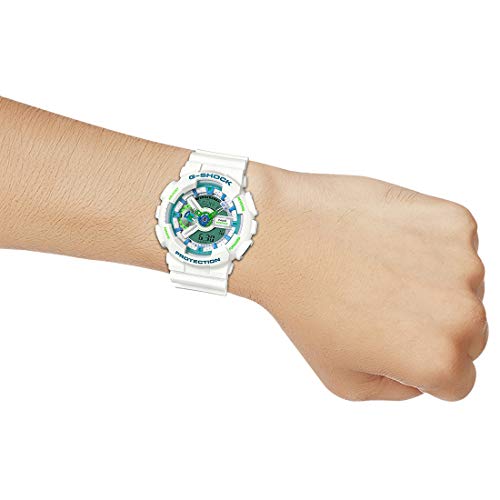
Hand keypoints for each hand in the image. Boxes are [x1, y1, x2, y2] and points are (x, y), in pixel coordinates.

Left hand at [234, 167, 486, 400]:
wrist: (282, 235)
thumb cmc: (303, 303)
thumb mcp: (342, 379)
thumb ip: (396, 390)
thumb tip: (422, 377)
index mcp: (437, 359)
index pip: (459, 379)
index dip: (423, 365)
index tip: (392, 342)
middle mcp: (461, 312)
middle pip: (470, 332)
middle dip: (432, 325)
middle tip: (381, 304)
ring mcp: (461, 260)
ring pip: (464, 286)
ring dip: (431, 282)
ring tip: (377, 270)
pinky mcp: (453, 220)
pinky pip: (455, 244)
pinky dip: (428, 245)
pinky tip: (385, 243)